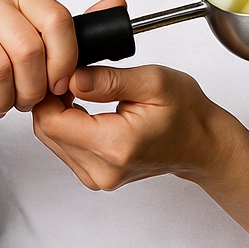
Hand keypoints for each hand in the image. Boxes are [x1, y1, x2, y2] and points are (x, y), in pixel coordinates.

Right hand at [0, 0, 80, 118]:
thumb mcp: (27, 36)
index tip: (60, 85)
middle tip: (26, 102)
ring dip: (4, 100)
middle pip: (28, 49)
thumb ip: (65, 32)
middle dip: (32, 89)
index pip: (56, 20)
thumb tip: (114, 11)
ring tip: (1, 105)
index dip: (64, 60)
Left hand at [32, 63, 222, 189]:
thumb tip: (72, 77)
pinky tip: (85, 107)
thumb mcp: (152, 81)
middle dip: (51, 98)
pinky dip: (68, 124)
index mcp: (115, 145)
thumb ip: (109, 79)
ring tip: (82, 89)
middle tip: (72, 74)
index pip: (51, 120)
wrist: (202, 143)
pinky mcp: (96, 177)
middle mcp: (102, 169)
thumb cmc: (185, 112)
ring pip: (52, 139)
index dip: (49, 90)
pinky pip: (64, 147)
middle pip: (46, 130)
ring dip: (58, 111)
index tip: (64, 70)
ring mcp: (98, 177)